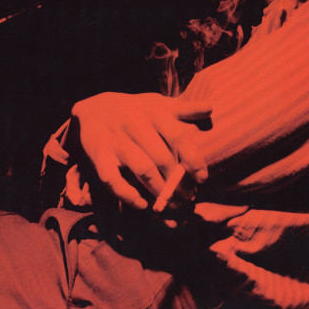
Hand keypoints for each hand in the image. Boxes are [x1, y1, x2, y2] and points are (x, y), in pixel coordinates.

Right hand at [71, 92, 211, 209]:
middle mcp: (135, 124)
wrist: (96, 108)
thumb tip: (211, 108)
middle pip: (161, 158)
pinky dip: (126, 194)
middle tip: (188, 196)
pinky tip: (142, 204)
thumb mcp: (159, 104)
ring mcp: (117, 140)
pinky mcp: (99, 154)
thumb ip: (185, 109)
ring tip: (171, 203)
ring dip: (159, 190)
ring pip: (142, 170)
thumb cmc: (136, 109)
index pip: (178, 137)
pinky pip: (112, 178)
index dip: (193, 159)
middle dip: (177, 181)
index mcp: (154, 112)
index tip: (202, 178)